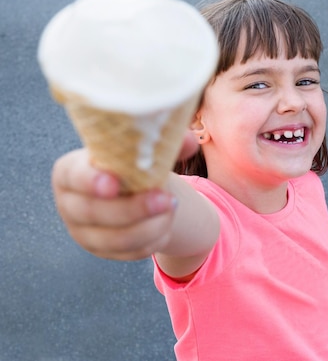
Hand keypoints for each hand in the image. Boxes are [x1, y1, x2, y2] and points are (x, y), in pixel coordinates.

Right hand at [51, 149, 178, 260]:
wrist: (131, 190)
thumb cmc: (131, 164)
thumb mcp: (140, 150)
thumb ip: (164, 143)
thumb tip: (190, 142)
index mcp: (70, 171)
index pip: (72, 176)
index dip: (90, 181)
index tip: (114, 183)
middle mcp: (70, 204)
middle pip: (93, 213)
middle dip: (133, 209)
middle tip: (165, 199)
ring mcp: (83, 232)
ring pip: (114, 239)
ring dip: (148, 228)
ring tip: (172, 210)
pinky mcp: (103, 251)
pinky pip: (128, 253)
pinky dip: (152, 240)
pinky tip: (167, 225)